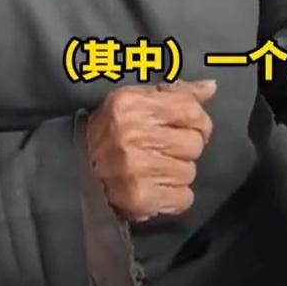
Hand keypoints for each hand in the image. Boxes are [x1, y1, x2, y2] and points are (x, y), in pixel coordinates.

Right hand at [86, 79, 215, 221]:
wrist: (75, 170)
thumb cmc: (111, 130)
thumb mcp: (136, 101)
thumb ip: (175, 93)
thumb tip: (211, 87)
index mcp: (132, 104)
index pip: (190, 110)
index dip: (198, 121)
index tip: (190, 127)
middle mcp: (133, 135)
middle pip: (194, 143)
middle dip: (187, 148)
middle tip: (168, 150)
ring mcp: (135, 169)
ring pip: (190, 172)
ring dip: (179, 172)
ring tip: (158, 168)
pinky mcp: (139, 198)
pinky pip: (183, 198)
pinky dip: (175, 196)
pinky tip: (158, 187)